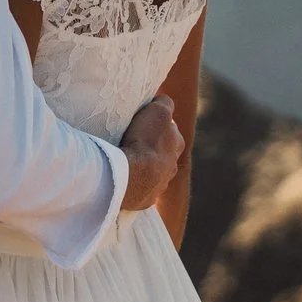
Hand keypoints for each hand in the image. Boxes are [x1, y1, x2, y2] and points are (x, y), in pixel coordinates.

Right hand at [118, 96, 184, 213]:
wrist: (132, 176)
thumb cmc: (144, 141)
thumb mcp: (157, 111)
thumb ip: (165, 103)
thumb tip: (164, 101)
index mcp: (177, 145)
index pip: (170, 130)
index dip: (157, 125)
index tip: (144, 123)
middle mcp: (173, 167)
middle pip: (163, 153)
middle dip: (152, 148)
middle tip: (133, 142)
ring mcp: (159, 186)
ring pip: (153, 173)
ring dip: (143, 167)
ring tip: (127, 161)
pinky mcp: (145, 200)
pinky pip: (140, 189)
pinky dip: (134, 183)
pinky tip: (123, 178)